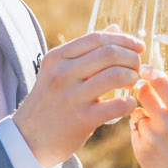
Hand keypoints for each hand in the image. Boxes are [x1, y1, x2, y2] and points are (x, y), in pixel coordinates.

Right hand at [12, 31, 143, 167]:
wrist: (28, 139)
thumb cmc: (50, 103)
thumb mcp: (59, 71)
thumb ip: (86, 51)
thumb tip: (114, 28)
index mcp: (57, 58)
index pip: (96, 38)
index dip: (123, 40)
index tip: (138, 46)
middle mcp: (62, 74)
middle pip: (109, 53)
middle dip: (132, 58)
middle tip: (138, 67)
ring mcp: (71, 97)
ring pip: (115, 75)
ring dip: (132, 78)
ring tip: (134, 83)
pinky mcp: (81, 120)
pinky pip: (116, 105)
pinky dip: (129, 103)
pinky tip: (128, 105)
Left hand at [129, 64, 167, 167]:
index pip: (161, 84)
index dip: (150, 72)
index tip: (145, 67)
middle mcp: (167, 126)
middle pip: (142, 93)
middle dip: (141, 88)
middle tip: (143, 88)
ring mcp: (151, 138)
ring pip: (137, 111)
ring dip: (143, 113)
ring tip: (158, 126)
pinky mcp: (140, 150)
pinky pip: (133, 130)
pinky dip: (140, 130)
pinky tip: (154, 141)